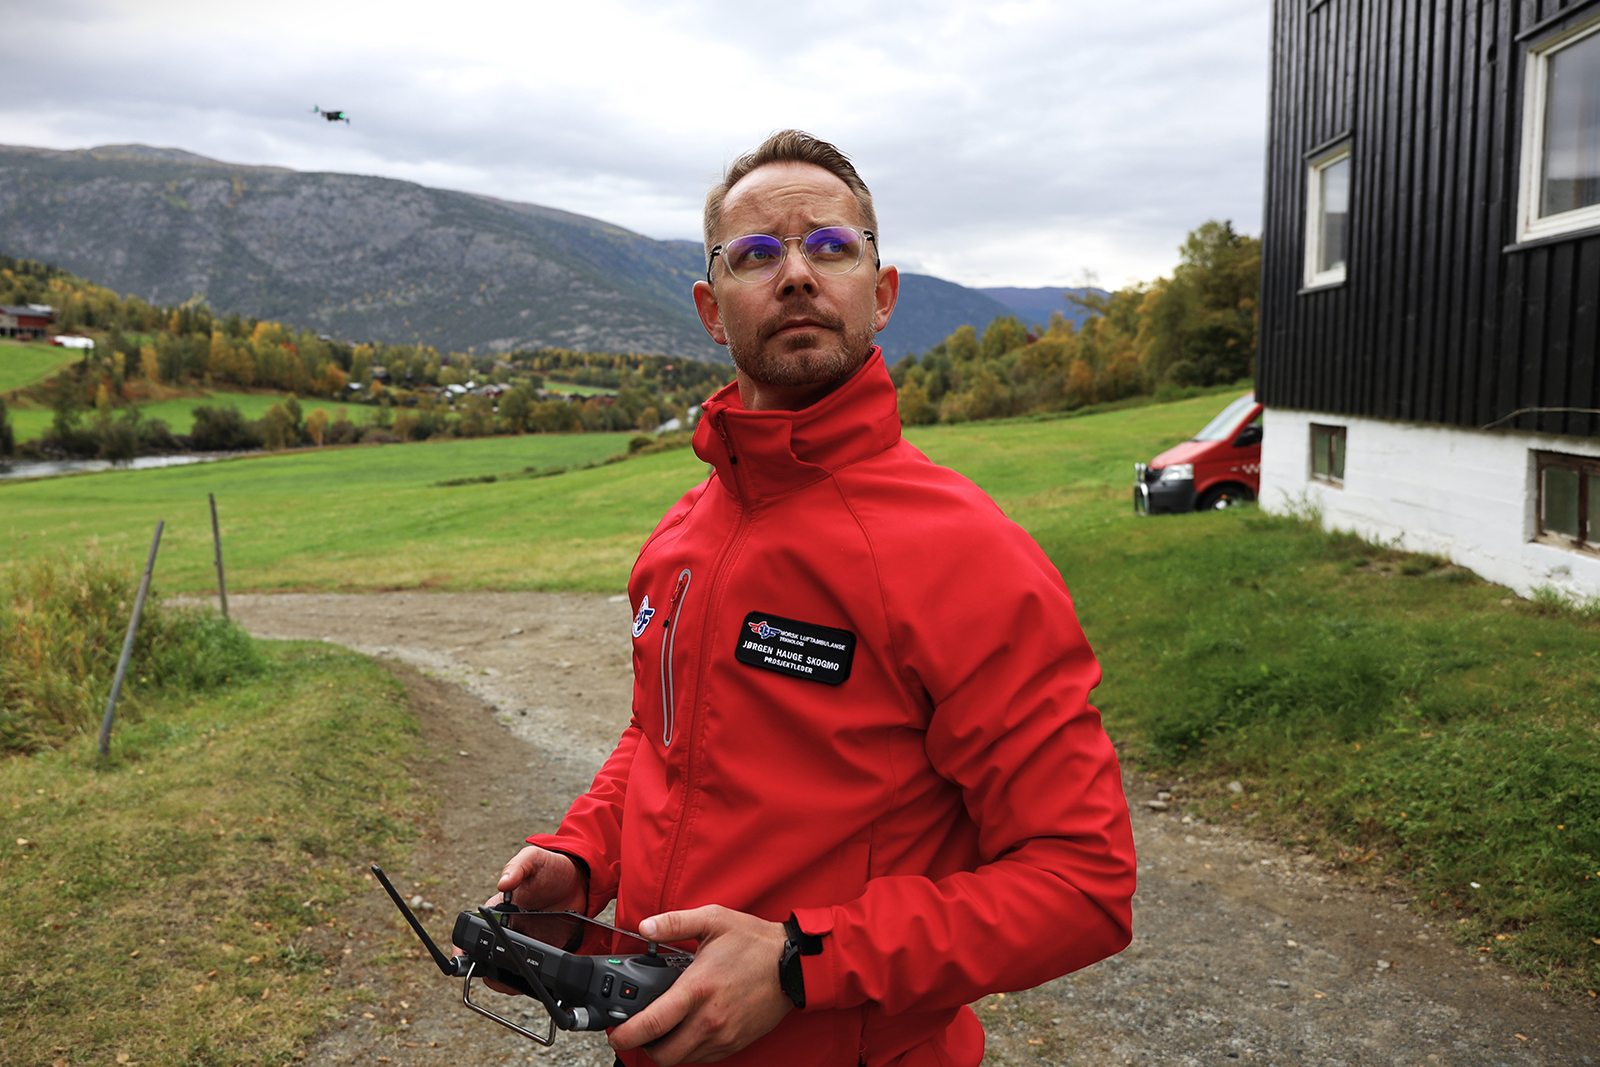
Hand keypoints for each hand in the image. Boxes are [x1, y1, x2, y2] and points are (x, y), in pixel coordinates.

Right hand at [453, 846, 588, 993]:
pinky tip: (536, 977)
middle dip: (486, 969)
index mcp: (499, 907)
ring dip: (507, 977)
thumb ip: (517, 866)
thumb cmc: (551, 866)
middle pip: (488, 955)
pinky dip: (531, 977)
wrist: (581, 879)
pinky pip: (532, 969)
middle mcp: (508, 927)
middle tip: (494, 975)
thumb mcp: (533, 860)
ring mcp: (525, 941)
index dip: (465, 945)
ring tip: (514, 981)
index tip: (461, 957)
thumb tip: (503, 882)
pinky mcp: (543, 949)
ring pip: (507, 967)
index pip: (475, 929)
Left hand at [607, 905, 792, 1065]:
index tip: (615, 1032)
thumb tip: (645, 927)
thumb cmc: (754, 942)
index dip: (626, 1034)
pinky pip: (703, 1058)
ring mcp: (724, 1035)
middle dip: (643, 1047)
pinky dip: (689, 1049)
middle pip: (663, 1054)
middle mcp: (710, 1018)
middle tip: (638, 1031)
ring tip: (664, 1027)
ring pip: (682, 1059)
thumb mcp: (713, 920)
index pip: (653, 1023)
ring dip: (667, 1049)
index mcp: (698, 989)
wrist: (793, 965)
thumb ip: (674, 923)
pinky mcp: (735, 1043)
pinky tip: (689, 1028)